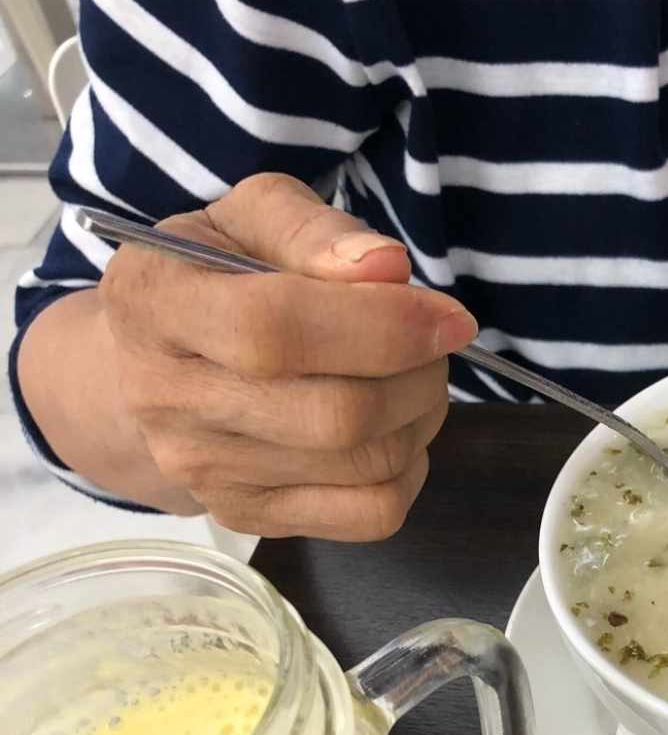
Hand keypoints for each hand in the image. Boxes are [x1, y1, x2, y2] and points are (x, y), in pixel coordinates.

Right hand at [99, 173, 475, 539]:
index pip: (277, 331)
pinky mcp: (248, 515)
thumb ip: (313, 231)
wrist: (151, 367)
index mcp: (155, 301)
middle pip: (336, 414)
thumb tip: (386, 268)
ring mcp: (205, 470)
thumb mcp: (249, 219)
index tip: (449, 317)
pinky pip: (371, 513)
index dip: (384, 326)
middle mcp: (166, 397)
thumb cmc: (215, 277)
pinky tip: (395, 431)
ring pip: (366, 464)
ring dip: (422, 417)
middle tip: (434, 345)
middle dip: (419, 376)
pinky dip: (411, 470)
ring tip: (414, 379)